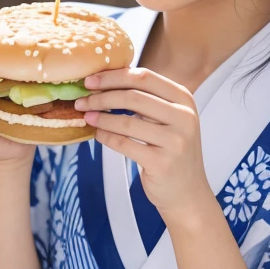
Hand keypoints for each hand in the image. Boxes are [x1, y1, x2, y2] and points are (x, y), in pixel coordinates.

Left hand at [75, 67, 206, 218]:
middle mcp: (184, 116)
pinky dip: (105, 137)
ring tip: (85, 117)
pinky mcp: (162, 161)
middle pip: (133, 96)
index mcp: (184, 98)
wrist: (188, 192)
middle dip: (101, 97)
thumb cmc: (171, 150)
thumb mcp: (167, 119)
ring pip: (126, 121)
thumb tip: (103, 82)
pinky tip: (97, 135)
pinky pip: (123, 144)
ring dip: (100, 118)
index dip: (113, 76)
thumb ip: (146, 99)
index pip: (144, 77)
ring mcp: (175, 140)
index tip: (90, 80)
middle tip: (81, 101)